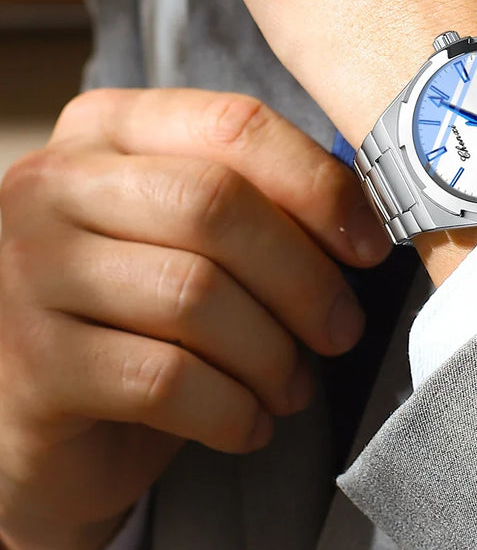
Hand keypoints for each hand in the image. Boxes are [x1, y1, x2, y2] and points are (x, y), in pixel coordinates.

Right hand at [0, 88, 387, 549]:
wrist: (55, 422)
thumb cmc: (150, 309)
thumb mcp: (207, 235)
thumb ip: (269, 202)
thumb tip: (364, 220)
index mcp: (108, 127)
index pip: (234, 126)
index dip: (319, 186)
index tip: (370, 247)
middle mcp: (54, 183)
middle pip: (214, 204)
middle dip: (302, 276)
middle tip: (342, 329)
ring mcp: (29, 272)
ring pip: (193, 295)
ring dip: (271, 352)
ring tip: (293, 384)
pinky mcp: (32, 365)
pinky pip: (163, 380)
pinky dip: (231, 409)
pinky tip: (251, 423)